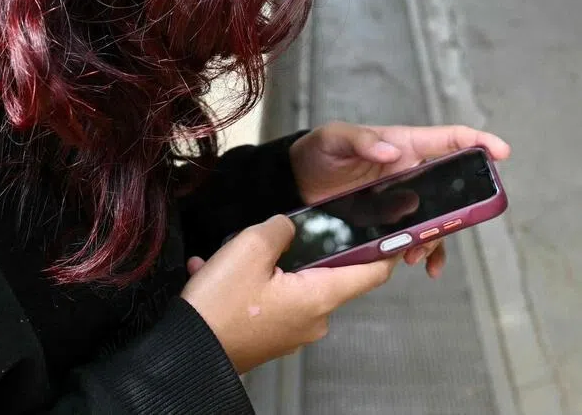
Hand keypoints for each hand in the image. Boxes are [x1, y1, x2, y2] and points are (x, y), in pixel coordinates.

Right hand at [181, 215, 396, 373]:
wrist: (185, 353)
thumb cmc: (221, 303)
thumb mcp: (251, 247)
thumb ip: (281, 228)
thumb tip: (289, 228)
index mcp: (319, 297)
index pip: (372, 273)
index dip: (387, 249)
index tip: (396, 229)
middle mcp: (314, 319)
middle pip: (328, 273)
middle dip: (304, 247)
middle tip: (276, 231)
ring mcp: (292, 331)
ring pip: (292, 282)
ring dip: (266, 263)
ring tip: (229, 253)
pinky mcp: (270, 337)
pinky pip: (269, 298)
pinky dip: (249, 282)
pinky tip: (214, 270)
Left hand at [289, 123, 509, 276]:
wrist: (297, 183)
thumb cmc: (319, 151)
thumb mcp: (335, 138)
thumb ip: (362, 141)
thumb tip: (393, 151)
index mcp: (405, 144)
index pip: (449, 139)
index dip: (478, 141)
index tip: (501, 153)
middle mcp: (411, 171)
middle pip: (452, 185)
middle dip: (462, 205)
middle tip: (458, 222)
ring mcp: (404, 199)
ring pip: (439, 217)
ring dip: (439, 235)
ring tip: (419, 252)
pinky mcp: (392, 222)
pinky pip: (419, 237)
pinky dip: (426, 251)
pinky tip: (421, 265)